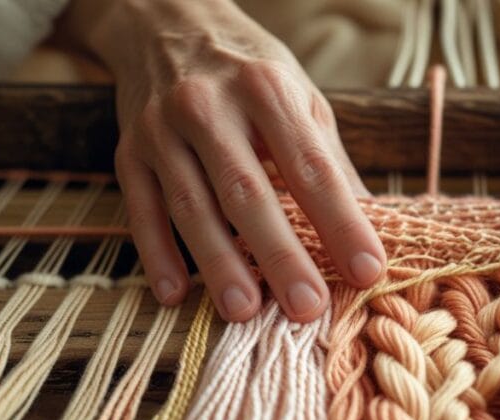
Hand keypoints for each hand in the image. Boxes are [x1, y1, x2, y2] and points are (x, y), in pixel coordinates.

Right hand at [67, 0, 384, 321]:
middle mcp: (209, 107)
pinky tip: (175, 295)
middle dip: (279, 255)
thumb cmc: (250, 71)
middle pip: (248, 192)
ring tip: (244, 312)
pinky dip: (157, 254)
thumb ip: (329, 159)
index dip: (342, 222)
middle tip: (306, 307)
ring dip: (218, 264)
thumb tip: (373, 223)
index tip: (367, 270)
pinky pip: (142, 209)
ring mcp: (162, 130)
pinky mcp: (127, 150)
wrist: (167, 22)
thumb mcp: (301, 97)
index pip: (312, 168)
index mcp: (267, 91)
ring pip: (192, 206)